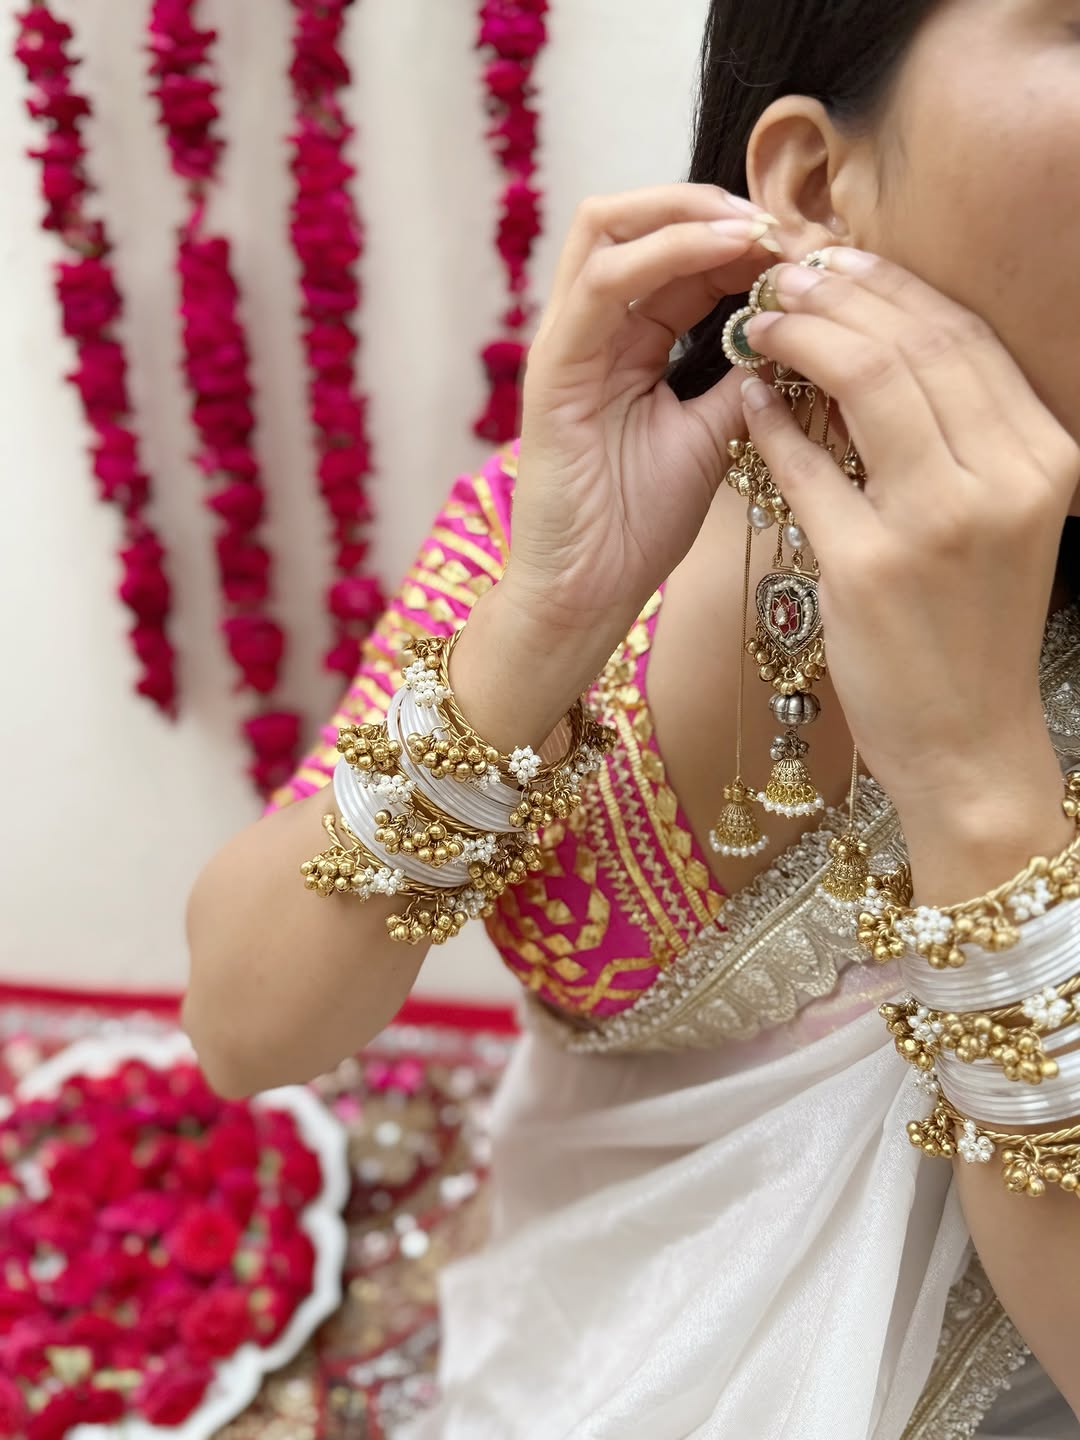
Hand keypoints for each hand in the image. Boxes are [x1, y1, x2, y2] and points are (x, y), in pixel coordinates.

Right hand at [504, 184, 779, 642]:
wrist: (584, 594)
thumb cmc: (637, 527)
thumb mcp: (713, 437)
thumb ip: (744, 379)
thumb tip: (803, 329)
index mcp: (626, 343)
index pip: (680, 254)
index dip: (746, 236)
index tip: (813, 245)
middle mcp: (590, 331)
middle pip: (637, 217)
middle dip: (716, 204)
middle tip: (789, 222)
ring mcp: (564, 343)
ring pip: (609, 225)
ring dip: (692, 210)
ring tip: (760, 225)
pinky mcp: (551, 368)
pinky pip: (600, 283)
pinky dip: (666, 251)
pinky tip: (730, 250)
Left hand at [739, 248, 1079, 823]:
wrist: (968, 743)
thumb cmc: (973, 630)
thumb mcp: (997, 520)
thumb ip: (962, 437)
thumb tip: (882, 346)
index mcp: (1044, 455)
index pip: (964, 336)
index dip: (893, 286)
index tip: (840, 262)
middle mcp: (1005, 478)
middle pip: (915, 342)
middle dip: (839, 294)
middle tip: (783, 276)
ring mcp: (939, 524)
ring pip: (865, 383)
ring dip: (802, 339)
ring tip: (758, 322)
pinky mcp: (870, 568)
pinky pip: (809, 469)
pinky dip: (775, 426)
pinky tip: (749, 401)